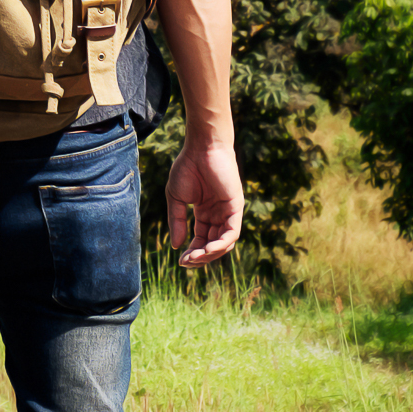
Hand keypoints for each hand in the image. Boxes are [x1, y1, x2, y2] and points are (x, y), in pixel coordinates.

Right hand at [165, 140, 242, 267]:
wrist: (201, 148)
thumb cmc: (188, 168)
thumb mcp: (176, 199)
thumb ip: (176, 221)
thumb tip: (176, 246)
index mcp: (206, 213)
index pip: (202, 239)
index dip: (192, 252)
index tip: (180, 261)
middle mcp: (219, 215)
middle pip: (214, 244)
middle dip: (201, 257)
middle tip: (187, 262)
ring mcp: (229, 212)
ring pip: (225, 243)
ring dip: (210, 254)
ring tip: (195, 257)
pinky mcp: (236, 207)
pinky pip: (232, 233)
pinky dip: (220, 244)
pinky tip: (206, 249)